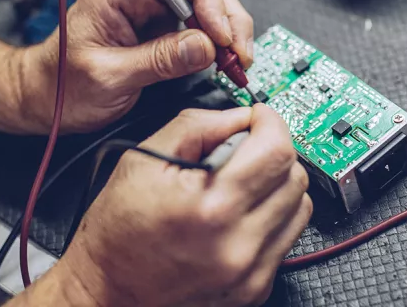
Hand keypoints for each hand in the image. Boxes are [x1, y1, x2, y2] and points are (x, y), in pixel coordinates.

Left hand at [19, 0, 253, 133]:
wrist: (42, 98)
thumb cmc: (61, 85)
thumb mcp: (109, 76)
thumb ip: (159, 60)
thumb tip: (206, 47)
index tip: (221, 32)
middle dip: (226, 14)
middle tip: (239, 51)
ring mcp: (150, 9)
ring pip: (204, 2)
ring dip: (227, 28)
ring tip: (238, 59)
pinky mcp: (160, 28)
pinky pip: (198, 25)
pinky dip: (217, 42)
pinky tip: (225, 59)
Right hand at [43, 105, 312, 306]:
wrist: (106, 293)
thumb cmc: (117, 232)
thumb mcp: (144, 159)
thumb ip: (198, 125)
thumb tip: (240, 116)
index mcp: (211, 207)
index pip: (277, 151)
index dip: (270, 122)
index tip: (257, 118)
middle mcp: (238, 244)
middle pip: (295, 176)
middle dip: (273, 151)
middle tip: (244, 149)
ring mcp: (250, 272)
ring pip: (300, 206)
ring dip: (278, 184)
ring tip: (242, 183)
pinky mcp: (254, 287)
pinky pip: (287, 236)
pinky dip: (272, 215)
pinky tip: (241, 212)